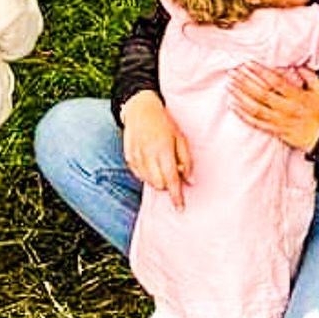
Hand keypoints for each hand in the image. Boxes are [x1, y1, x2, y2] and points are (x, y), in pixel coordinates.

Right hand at [120, 91, 191, 208]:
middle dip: (167, 184)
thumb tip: (190, 181)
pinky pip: (139, 175)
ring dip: (158, 180)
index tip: (180, 207)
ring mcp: (136, 157)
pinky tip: (151, 163)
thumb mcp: (181, 138)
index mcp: (164, 149)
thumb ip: (186, 160)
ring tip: (161, 164)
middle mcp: (148, 155)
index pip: (171, 178)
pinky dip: (148, 174)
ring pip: (149, 181)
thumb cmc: (164, 123)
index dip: (176, 195)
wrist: (140, 109)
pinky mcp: (129, 158)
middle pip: (159, 184)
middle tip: (172, 171)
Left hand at [228, 61, 318, 151]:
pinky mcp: (275, 131)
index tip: (249, 64)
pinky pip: (256, 123)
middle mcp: (287, 109)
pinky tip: (234, 106)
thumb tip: (298, 65)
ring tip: (230, 86)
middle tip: (234, 72)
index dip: (261, 72)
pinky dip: (243, 115)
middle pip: (262, 94)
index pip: (276, 82)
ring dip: (241, 96)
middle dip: (246, 82)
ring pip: (256, 108)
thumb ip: (310, 77)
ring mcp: (280, 121)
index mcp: (297, 97)